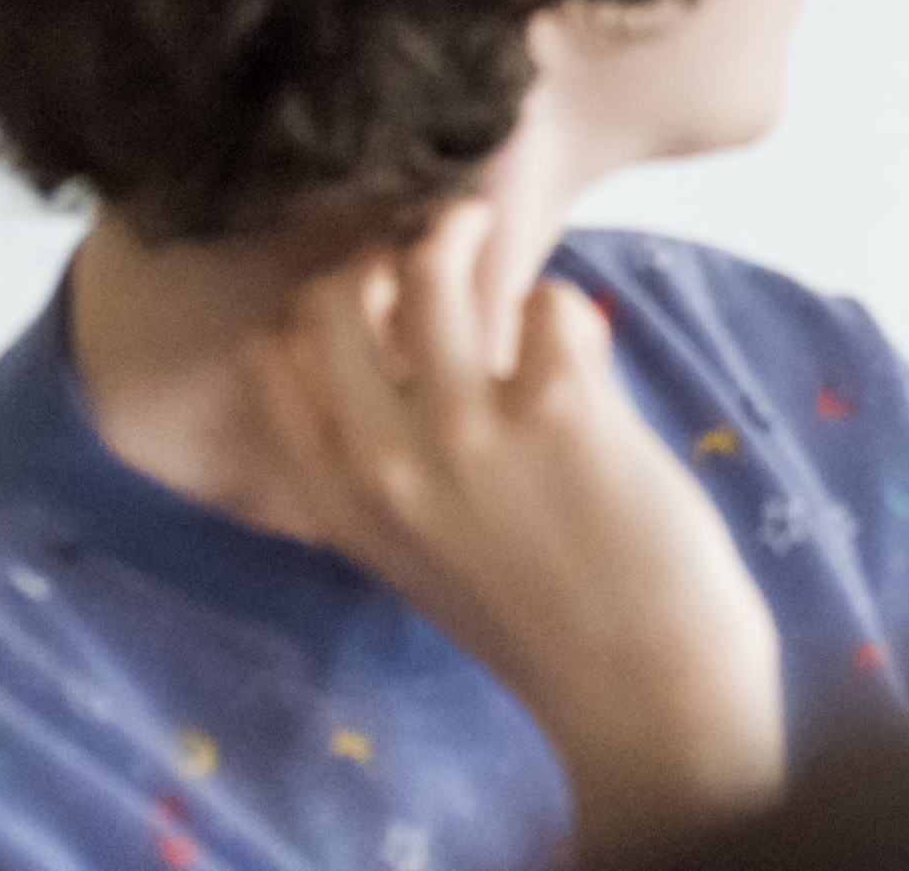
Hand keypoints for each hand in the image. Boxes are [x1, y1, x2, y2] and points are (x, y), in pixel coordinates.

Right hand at [245, 206, 784, 851]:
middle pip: (336, 299)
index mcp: (343, 506)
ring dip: (465, 234)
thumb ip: (387, 464)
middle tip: (428, 245)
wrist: (638, 679)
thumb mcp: (417, 550)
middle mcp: (387, 468)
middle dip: (379, 251)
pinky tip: (582, 346)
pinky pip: (547, 301)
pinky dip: (566, 308)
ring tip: (490, 229)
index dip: (313, 307)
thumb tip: (389, 341)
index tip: (363, 294)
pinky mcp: (561, 409)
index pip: (271, 365)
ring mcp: (469, 434)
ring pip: (432, 267)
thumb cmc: (539, 610)